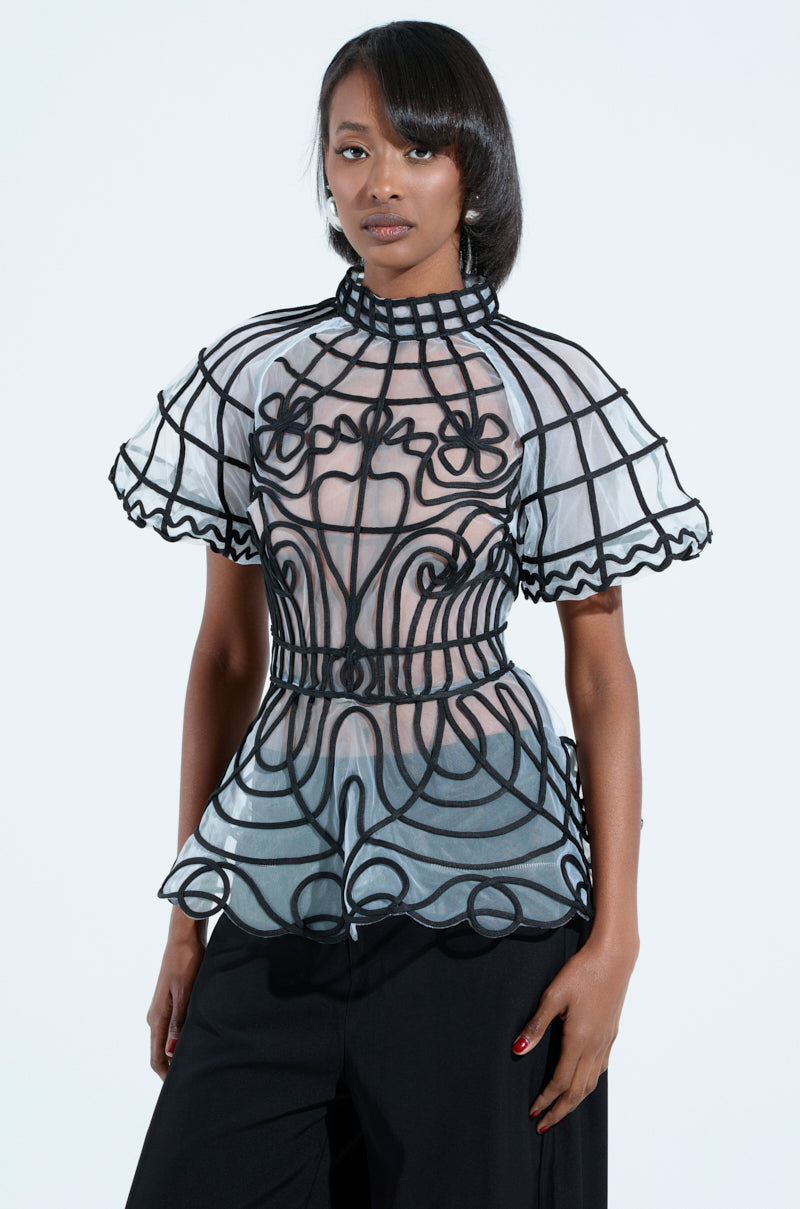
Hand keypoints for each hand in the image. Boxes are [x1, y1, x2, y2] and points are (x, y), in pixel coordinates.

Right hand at [146, 924, 206, 1080]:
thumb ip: (178, 1022)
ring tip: (199, 1064)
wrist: (184, 936)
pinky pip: (175, 1027)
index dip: (166, 1076)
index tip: (179, 1090)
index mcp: (156, 1018)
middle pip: (161, 1051)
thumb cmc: (186, 962)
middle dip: (173, 1068)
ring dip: (180, 1053)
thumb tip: (171, 1053)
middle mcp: (156, 1016)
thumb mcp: (185, 993)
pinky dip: (184, 1038)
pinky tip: (199, 1040)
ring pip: (169, 1039)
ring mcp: (164, 1008)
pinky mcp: (173, 1000)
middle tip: (193, 1081)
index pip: (157, 1057)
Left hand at [510, 930, 638, 1131]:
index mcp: (579, 1041)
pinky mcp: (611, 1034)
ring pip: (591, 1083)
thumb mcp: (552, 997)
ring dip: (575, 1101)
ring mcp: (606, 1042)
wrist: (613, 958)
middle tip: (544, 1124)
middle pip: (578, 1091)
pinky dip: (589, 1083)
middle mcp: (595, 1047)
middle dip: (560, 1111)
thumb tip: (517, 1050)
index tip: (533, 1112)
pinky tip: (582, 1081)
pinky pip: (600, 1069)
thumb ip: (536, 1026)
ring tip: (561, 1110)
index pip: (561, 1082)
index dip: (546, 1099)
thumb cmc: (582, 973)